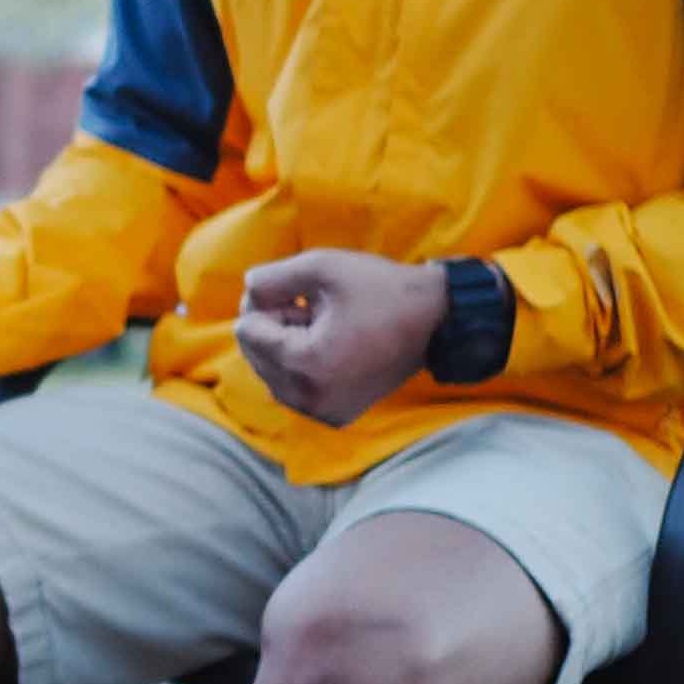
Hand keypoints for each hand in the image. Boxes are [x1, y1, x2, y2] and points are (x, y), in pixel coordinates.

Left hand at [232, 249, 447, 424]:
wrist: (437, 321)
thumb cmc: (382, 290)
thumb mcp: (323, 267)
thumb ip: (271, 277)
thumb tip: (246, 290)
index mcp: (307, 364)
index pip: (247, 332)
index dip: (265, 302)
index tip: (296, 290)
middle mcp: (311, 399)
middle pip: (255, 355)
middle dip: (274, 326)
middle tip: (310, 305)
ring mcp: (324, 412)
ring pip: (271, 374)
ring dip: (285, 345)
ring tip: (322, 324)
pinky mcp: (337, 416)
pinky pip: (294, 390)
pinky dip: (301, 366)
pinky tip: (329, 345)